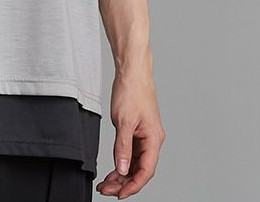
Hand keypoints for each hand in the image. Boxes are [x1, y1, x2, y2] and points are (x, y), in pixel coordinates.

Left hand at [95, 70, 164, 197]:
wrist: (132, 70)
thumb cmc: (131, 91)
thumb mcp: (123, 121)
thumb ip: (123, 147)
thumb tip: (122, 170)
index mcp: (154, 139)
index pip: (146, 171)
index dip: (133, 186)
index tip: (119, 194)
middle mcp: (152, 139)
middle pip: (140, 169)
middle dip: (124, 182)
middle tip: (106, 190)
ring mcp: (145, 135)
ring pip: (135, 162)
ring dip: (122, 174)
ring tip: (106, 183)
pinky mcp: (138, 130)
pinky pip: (132, 152)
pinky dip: (122, 161)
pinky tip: (113, 168)